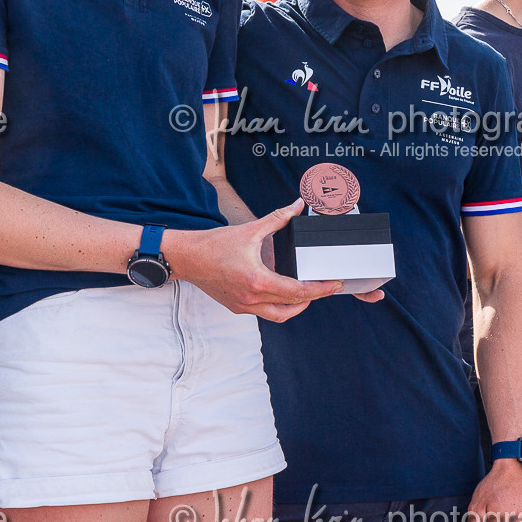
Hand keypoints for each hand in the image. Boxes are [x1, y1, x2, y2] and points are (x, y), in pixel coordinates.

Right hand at [166, 200, 341, 320]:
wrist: (186, 257)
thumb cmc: (213, 245)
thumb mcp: (249, 230)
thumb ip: (277, 218)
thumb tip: (297, 205)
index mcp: (258, 281)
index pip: (298, 291)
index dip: (321, 289)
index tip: (335, 285)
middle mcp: (252, 298)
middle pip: (292, 306)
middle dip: (313, 298)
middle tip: (326, 287)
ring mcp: (244, 305)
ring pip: (279, 315)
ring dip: (296, 307)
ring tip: (307, 294)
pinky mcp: (236, 306)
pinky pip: (264, 312)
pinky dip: (277, 305)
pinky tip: (281, 292)